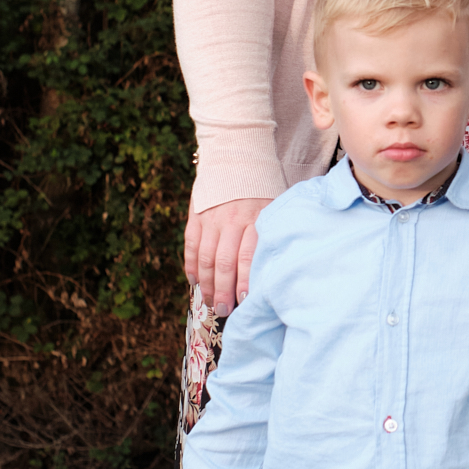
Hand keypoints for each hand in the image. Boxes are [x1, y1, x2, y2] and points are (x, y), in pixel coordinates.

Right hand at [183, 197, 272, 316]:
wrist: (238, 157)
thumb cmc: (265, 189)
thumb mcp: (277, 206)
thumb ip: (274, 233)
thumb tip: (277, 269)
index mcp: (256, 218)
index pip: (248, 256)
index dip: (244, 281)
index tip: (244, 301)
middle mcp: (232, 219)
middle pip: (224, 262)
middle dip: (223, 290)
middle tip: (224, 310)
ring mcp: (211, 218)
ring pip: (205, 257)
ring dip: (207, 284)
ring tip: (211, 302)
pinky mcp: (196, 216)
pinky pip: (191, 245)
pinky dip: (191, 266)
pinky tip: (195, 282)